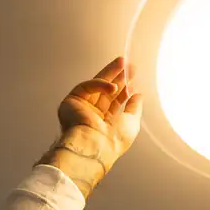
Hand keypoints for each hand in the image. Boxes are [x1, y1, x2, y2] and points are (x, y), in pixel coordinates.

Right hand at [45, 57, 141, 197]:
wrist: (95, 146)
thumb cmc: (113, 141)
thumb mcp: (132, 123)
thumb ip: (135, 107)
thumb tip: (138, 95)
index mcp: (105, 122)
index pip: (115, 101)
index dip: (124, 88)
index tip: (133, 77)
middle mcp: (92, 115)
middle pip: (105, 90)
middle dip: (117, 76)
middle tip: (127, 64)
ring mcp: (81, 108)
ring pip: (96, 85)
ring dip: (110, 73)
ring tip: (122, 63)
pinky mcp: (71, 102)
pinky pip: (86, 87)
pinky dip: (100, 84)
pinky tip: (112, 87)